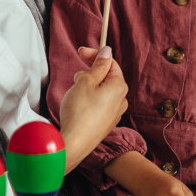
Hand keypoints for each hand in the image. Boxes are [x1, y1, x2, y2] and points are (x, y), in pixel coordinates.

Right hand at [59, 48, 127, 173]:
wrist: (74, 143)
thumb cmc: (79, 111)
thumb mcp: (86, 81)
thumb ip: (98, 65)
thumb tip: (107, 52)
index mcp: (119, 87)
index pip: (110, 63)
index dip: (95, 55)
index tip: (81, 52)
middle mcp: (121, 100)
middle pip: (106, 77)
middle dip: (90, 74)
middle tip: (75, 79)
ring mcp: (114, 114)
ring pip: (101, 91)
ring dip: (87, 87)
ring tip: (75, 94)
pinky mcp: (105, 124)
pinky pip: (98, 105)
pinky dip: (88, 100)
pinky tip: (78, 107)